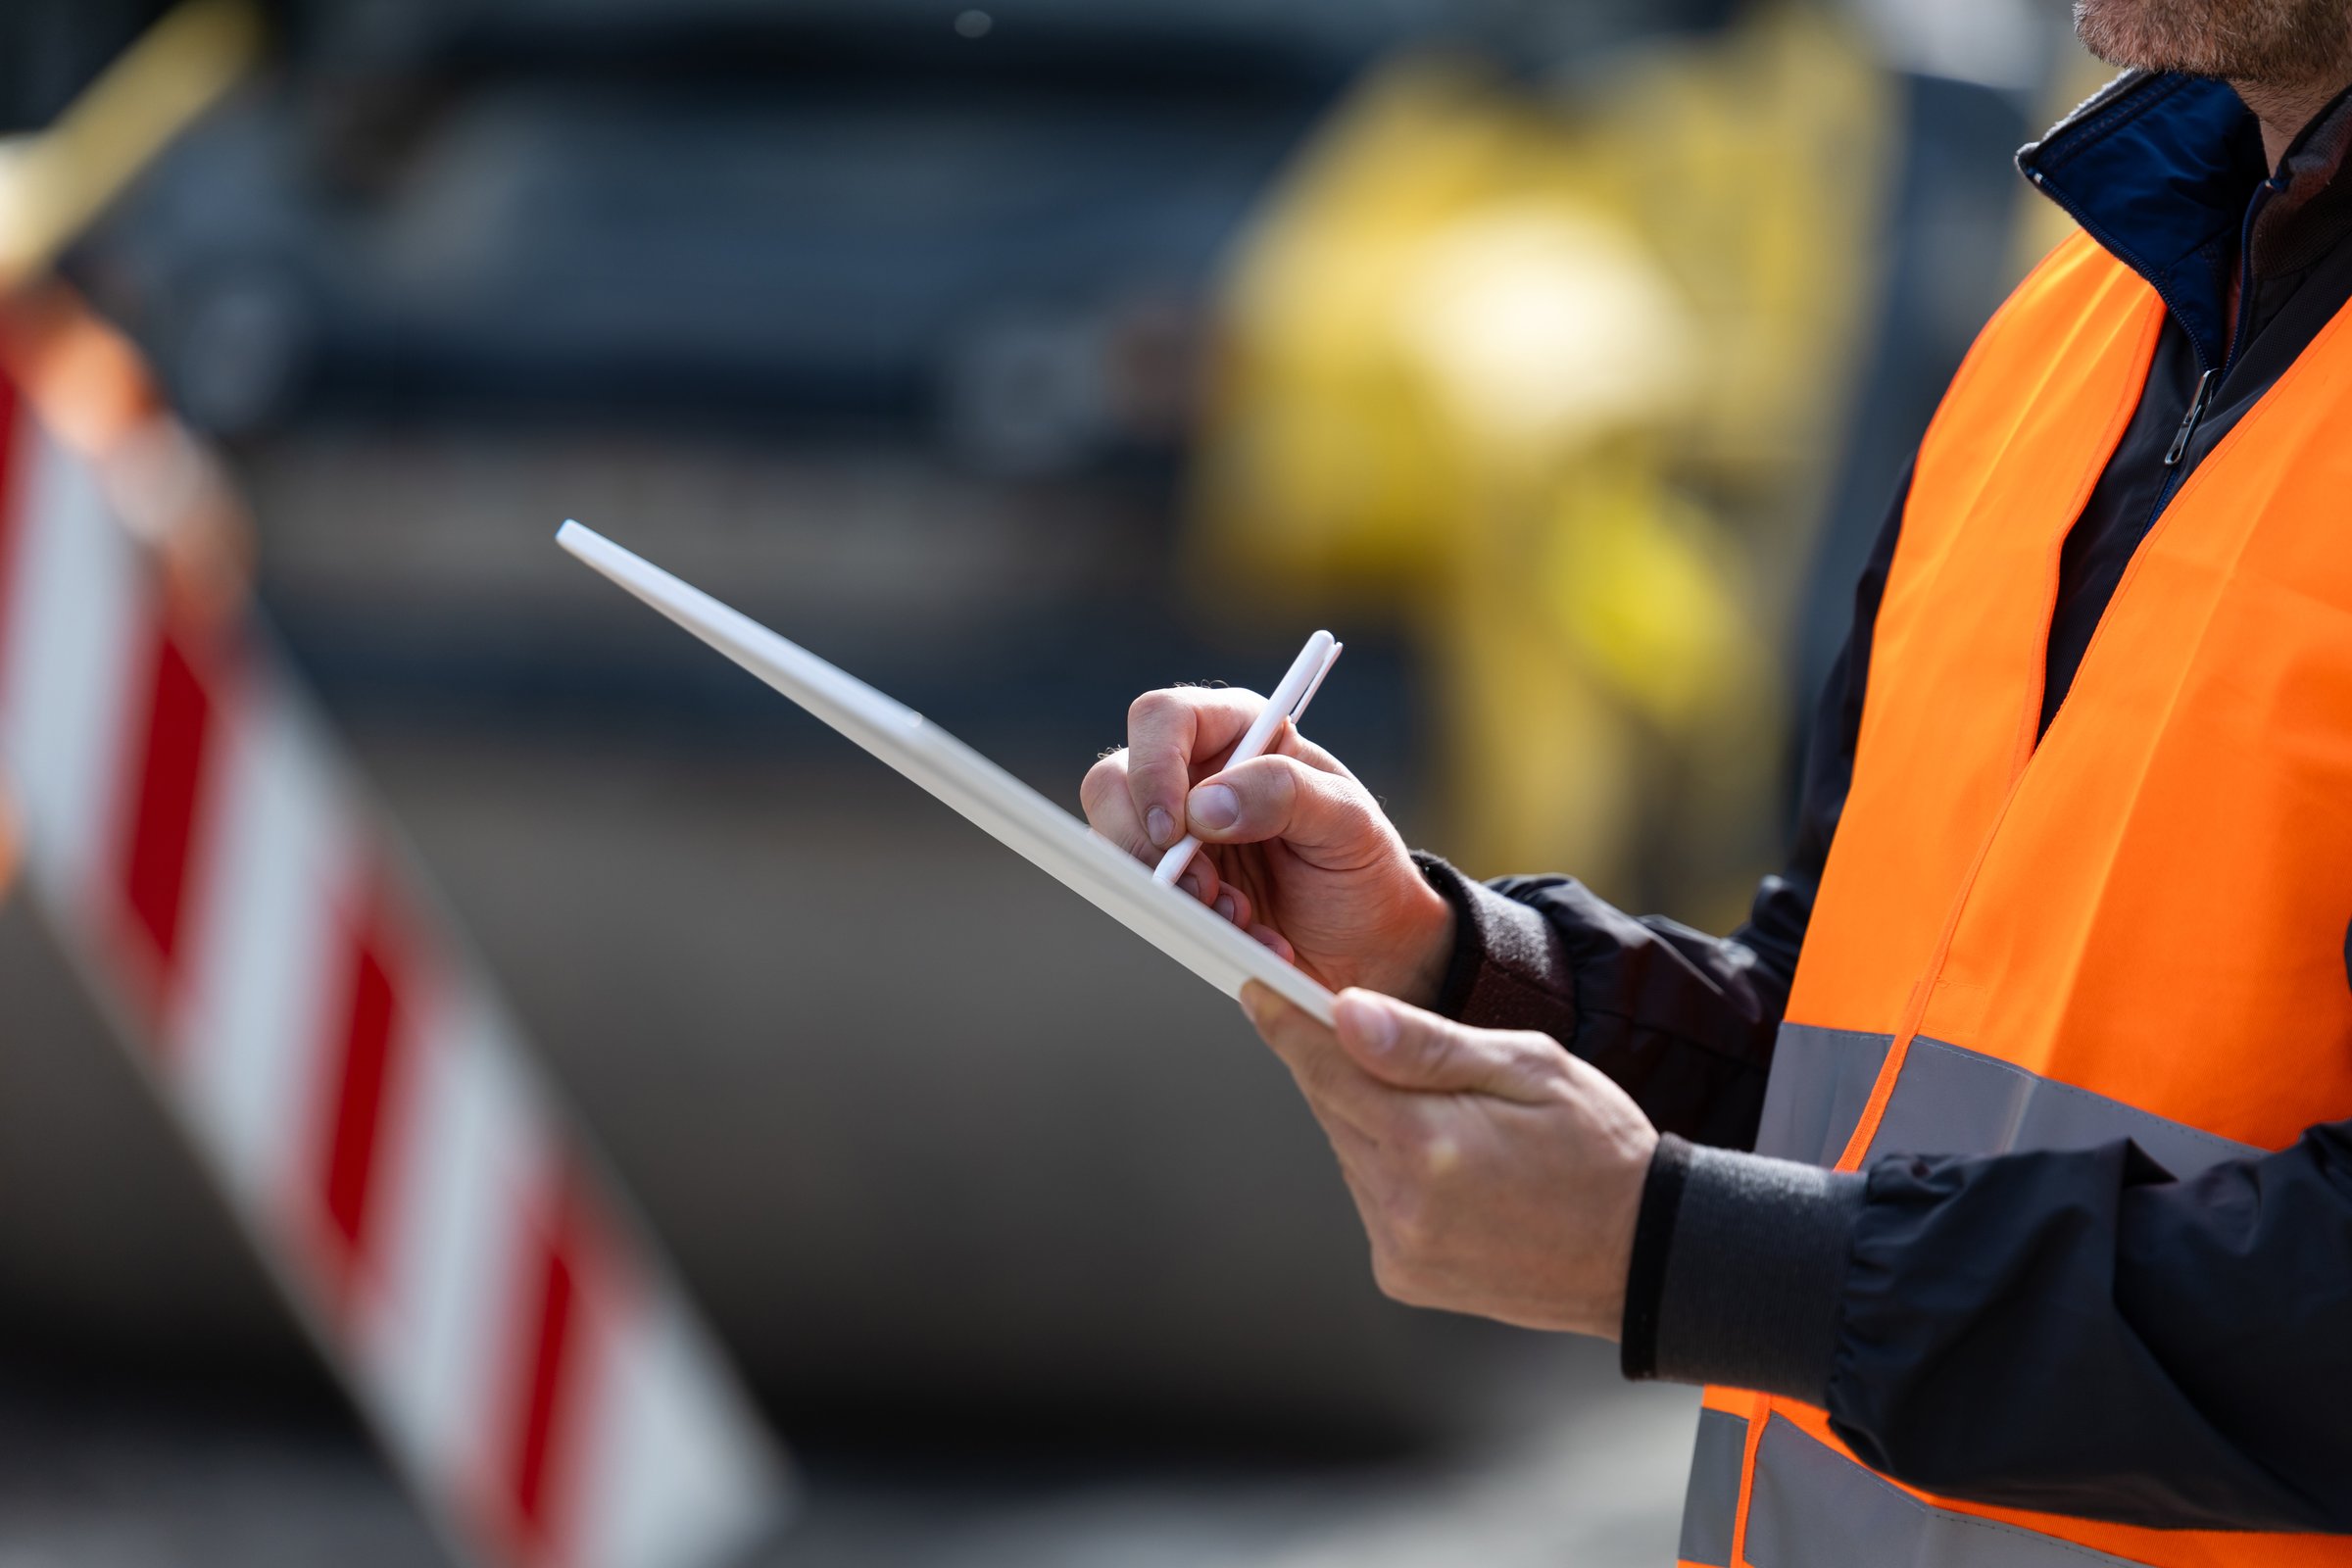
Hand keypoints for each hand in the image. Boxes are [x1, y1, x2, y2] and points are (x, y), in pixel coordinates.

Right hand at [1081, 686, 1453, 1003]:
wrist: (1368, 946)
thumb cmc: (1363, 867)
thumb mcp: (1349, 823)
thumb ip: (1285, 794)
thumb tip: (1203, 807)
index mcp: (1239, 732)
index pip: (1164, 718)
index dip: (1154, 766)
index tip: (1176, 827)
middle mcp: (1194, 775)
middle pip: (1113, 782)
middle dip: (1143, 842)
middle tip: (1200, 888)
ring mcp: (1175, 834)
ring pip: (1114, 845)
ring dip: (1167, 890)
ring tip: (1238, 916)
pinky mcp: (1169, 886)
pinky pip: (1140, 900)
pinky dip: (1184, 925)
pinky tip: (1241, 937)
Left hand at [1241, 982, 1655, 1337]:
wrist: (1643, 1253)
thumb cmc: (1598, 1149)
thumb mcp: (1528, 1068)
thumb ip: (1429, 1044)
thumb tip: (1346, 1015)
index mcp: (1430, 1144)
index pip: (1326, 1069)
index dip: (1287, 1024)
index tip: (1259, 990)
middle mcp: (1401, 1205)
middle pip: (1332, 1108)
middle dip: (1345, 1066)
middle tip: (1378, 1037)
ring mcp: (1399, 1247)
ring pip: (1348, 1151)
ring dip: (1374, 1121)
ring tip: (1449, 1117)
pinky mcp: (1402, 1273)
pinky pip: (1369, 1197)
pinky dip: (1389, 1169)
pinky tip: (1447, 1165)